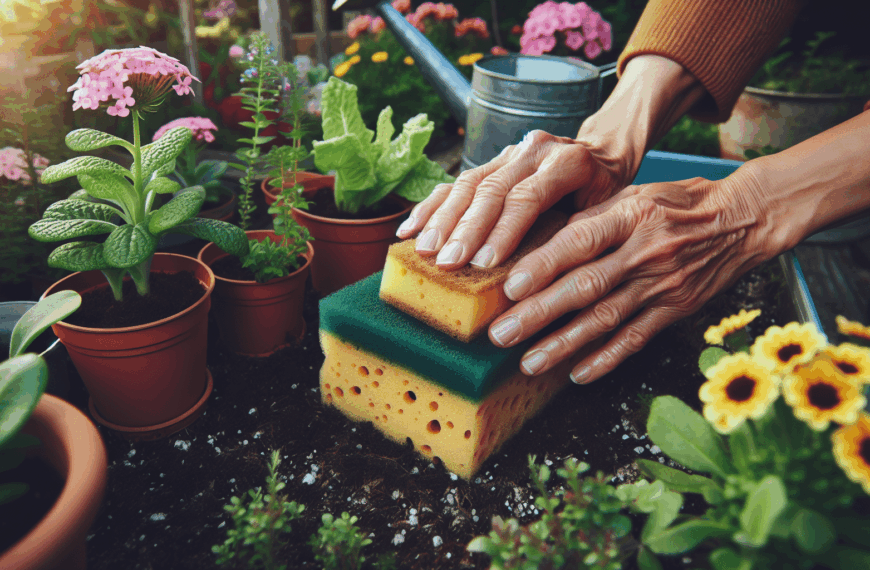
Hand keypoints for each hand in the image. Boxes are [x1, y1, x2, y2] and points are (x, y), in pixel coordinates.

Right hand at [395, 129, 633, 269]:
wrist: (603, 155)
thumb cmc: (605, 197)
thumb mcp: (604, 214)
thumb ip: (576, 237)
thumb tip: (546, 285)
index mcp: (568, 163)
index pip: (528, 197)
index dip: (504, 231)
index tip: (484, 264)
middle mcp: (534, 150)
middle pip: (492, 189)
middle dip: (465, 229)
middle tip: (447, 262)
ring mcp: (509, 152)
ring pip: (468, 183)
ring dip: (441, 220)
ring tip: (423, 249)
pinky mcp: (490, 160)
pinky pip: (455, 182)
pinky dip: (430, 206)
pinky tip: (409, 229)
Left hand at [487, 170, 773, 383]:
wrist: (744, 220)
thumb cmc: (679, 204)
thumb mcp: (636, 194)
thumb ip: (593, 219)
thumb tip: (545, 244)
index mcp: (632, 216)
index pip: (581, 241)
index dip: (544, 265)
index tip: (510, 287)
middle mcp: (646, 252)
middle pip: (586, 287)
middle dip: (539, 314)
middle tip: (501, 334)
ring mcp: (662, 285)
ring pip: (605, 320)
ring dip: (563, 345)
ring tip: (528, 362)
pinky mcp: (676, 310)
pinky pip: (636, 338)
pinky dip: (606, 359)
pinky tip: (577, 374)